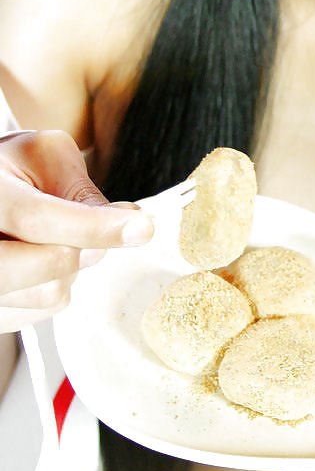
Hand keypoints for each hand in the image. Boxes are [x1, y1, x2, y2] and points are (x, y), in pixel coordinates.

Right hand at [0, 130, 151, 331]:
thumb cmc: (16, 170)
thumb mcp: (45, 158)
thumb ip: (82, 190)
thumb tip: (128, 221)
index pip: (36, 219)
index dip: (93, 227)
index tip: (142, 228)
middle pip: (46, 268)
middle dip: (84, 249)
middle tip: (93, 231)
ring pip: (48, 294)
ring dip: (71, 268)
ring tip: (53, 239)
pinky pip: (41, 312)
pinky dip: (54, 285)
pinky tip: (40, 258)